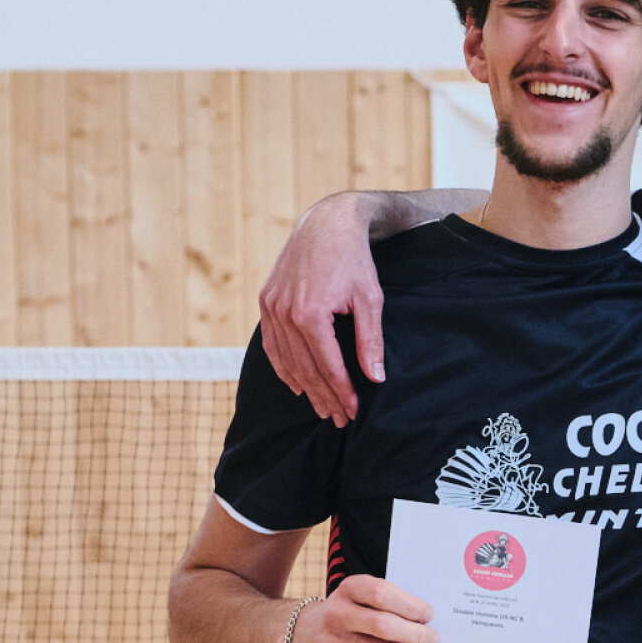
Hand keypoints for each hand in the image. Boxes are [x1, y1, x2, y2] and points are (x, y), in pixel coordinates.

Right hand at [259, 196, 385, 426]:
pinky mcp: (266, 301)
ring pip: (286, 361)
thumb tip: (375, 378)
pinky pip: (272, 345)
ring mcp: (271, 307)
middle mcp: (285, 312)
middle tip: (339, 419)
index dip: (342, 392)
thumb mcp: (370, 299)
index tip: (353, 411)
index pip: (327, 366)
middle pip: (305, 369)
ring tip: (322, 408)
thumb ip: (370, 341)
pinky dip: (283, 368)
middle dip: (324, 397)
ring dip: (304, 389)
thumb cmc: (353, 259)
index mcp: (310, 313)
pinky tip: (297, 385)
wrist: (326, 224)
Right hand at [295, 575, 444, 642]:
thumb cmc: (349, 611)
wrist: (304, 635)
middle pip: (384, 627)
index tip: (429, 615)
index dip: (409, 606)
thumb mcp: (360, 596)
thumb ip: (389, 602)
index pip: (381, 594)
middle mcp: (338, 615)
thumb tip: (432, 620)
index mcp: (348, 589)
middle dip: (418, 635)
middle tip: (437, 639)